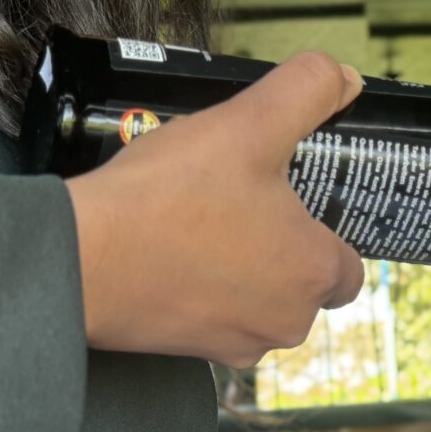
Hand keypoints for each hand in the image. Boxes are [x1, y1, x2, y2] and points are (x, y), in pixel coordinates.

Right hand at [65, 51, 364, 366]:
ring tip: (202, 219)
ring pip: (255, 301)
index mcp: (313, 275)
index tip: (294, 203)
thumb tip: (345, 77)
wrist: (82, 260)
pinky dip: (198, 289)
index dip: (326, 229)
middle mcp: (284, 324)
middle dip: (279, 246)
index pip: (348, 266)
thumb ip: (307, 90)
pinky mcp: (187, 354)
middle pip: (301, 284)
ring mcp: (233, 346)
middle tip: (241, 200)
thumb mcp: (248, 122)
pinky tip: (171, 251)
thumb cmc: (168, 197)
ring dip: (239, 268)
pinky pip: (209, 316)